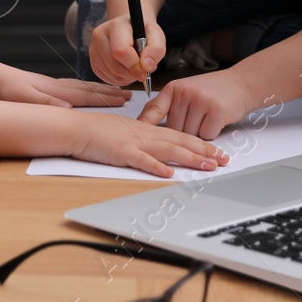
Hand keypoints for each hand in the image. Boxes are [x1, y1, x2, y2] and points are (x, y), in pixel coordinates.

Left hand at [0, 68, 128, 108]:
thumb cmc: (6, 90)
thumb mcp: (25, 99)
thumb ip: (47, 104)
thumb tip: (69, 109)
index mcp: (57, 91)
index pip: (88, 96)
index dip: (107, 99)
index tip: (125, 99)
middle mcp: (58, 86)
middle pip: (90, 89)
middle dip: (109, 92)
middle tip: (128, 94)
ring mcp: (52, 84)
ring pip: (82, 86)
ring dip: (99, 89)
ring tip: (113, 90)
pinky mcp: (45, 85)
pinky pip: (72, 86)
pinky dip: (84, 88)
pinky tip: (83, 90)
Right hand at [70, 112, 228, 177]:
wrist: (77, 127)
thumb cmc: (99, 131)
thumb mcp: (127, 132)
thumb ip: (144, 139)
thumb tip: (159, 150)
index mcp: (148, 129)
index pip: (180, 135)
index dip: (200, 144)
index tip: (217, 151)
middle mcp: (146, 134)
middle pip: (181, 141)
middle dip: (204, 150)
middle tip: (224, 159)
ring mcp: (135, 143)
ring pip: (168, 149)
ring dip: (190, 158)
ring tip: (208, 165)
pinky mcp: (122, 152)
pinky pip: (142, 160)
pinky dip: (156, 166)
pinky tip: (169, 173)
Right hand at [89, 15, 165, 87]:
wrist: (130, 29)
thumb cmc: (143, 33)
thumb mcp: (156, 36)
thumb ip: (156, 50)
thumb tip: (146, 66)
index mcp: (116, 25)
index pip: (120, 51)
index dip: (134, 66)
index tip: (145, 73)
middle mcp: (99, 35)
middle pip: (114, 66)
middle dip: (131, 74)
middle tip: (141, 71)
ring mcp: (93, 48)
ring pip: (110, 74)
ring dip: (126, 78)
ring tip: (134, 70)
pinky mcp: (93, 60)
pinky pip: (105, 78)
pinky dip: (119, 80)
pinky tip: (125, 72)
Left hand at [138, 69, 258, 140]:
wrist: (240, 83)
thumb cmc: (212, 91)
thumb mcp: (186, 91)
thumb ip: (170, 105)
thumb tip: (148, 124)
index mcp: (173, 88)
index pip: (153, 110)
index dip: (144, 125)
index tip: (133, 136)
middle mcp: (185, 92)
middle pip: (173, 129)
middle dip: (183, 131)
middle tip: (197, 120)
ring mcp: (200, 101)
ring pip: (189, 135)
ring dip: (199, 133)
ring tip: (207, 118)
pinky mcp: (216, 111)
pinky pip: (206, 136)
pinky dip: (212, 133)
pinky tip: (216, 121)